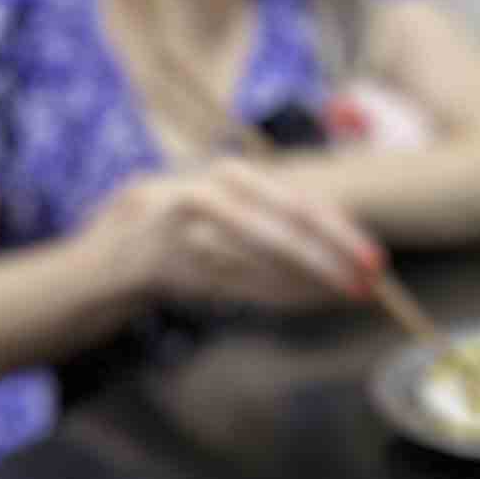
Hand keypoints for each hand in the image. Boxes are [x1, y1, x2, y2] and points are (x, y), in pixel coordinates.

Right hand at [90, 159, 384, 308]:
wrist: (105, 258)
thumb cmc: (184, 239)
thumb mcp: (233, 222)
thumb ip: (281, 232)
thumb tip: (348, 257)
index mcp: (231, 176)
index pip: (297, 204)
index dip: (340, 234)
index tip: (373, 259)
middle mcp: (208, 192)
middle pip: (282, 227)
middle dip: (330, 258)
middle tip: (366, 283)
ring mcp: (184, 225)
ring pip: (261, 259)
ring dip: (309, 281)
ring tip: (345, 293)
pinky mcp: (165, 260)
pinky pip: (234, 284)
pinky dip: (276, 295)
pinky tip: (306, 301)